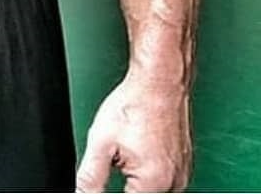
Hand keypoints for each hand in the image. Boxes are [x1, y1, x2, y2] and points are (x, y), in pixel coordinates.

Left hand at [75, 76, 191, 191]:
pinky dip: (148, 167)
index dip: (109, 192)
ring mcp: (181, 173)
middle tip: (116, 153)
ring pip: (151, 188)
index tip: (108, 174)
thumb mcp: (101, 141)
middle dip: (123, 183)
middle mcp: (174, 183)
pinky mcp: (183, 164)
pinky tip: (139, 145)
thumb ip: (91, 175)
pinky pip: (163, 176)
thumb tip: (83, 193)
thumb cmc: (134, 105)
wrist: (159, 83)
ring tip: (128, 144)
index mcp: (154, 183)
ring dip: (136, 176)